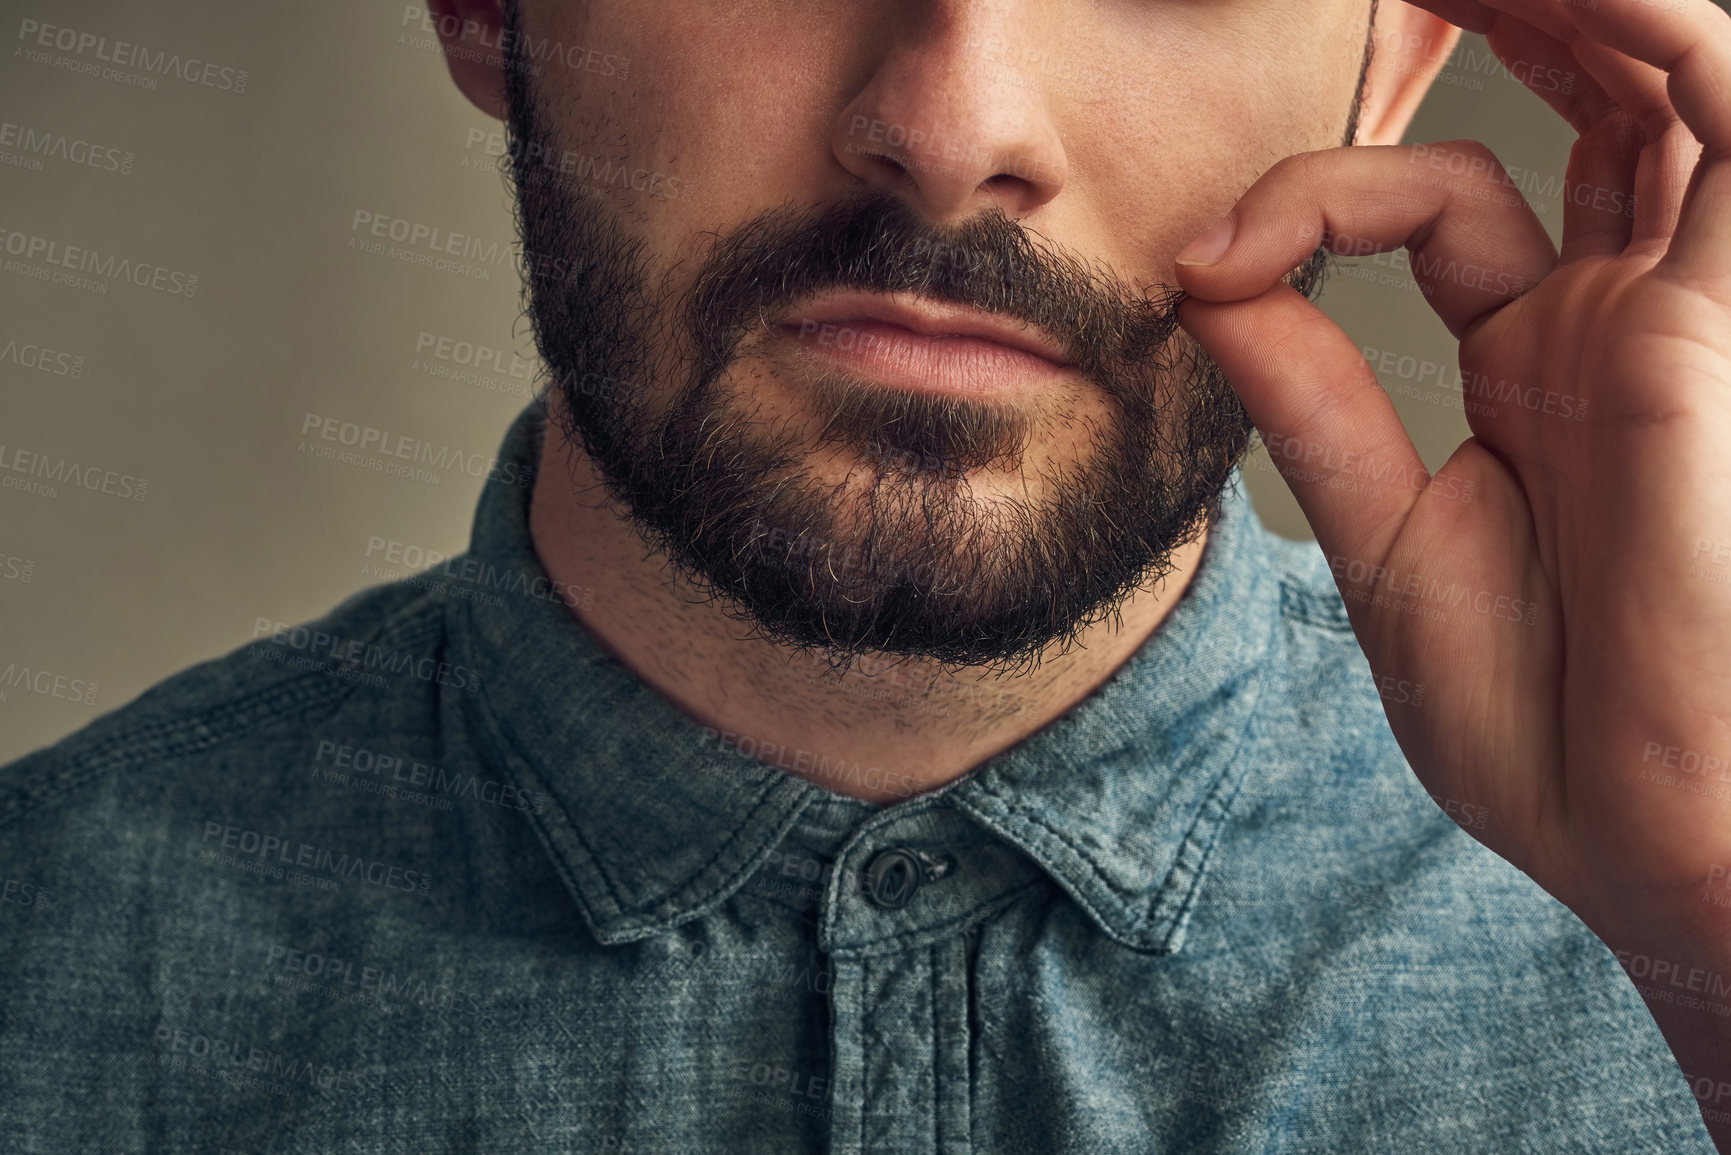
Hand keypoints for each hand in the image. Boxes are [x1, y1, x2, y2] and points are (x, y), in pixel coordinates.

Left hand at [1173, 0, 1730, 1140]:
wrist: (1653, 841)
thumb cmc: (1547, 725)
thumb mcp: (1391, 541)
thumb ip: (1316, 404)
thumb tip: (1206, 283)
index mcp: (1544, 370)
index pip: (1439, 203)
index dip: (1313, 197)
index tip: (1209, 267)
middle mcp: (1625, 319)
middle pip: (1580, 102)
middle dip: (1495, 12)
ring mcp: (1687, 309)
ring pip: (1655, 73)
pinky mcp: (1725, 319)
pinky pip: (1718, 111)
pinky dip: (1645, 28)